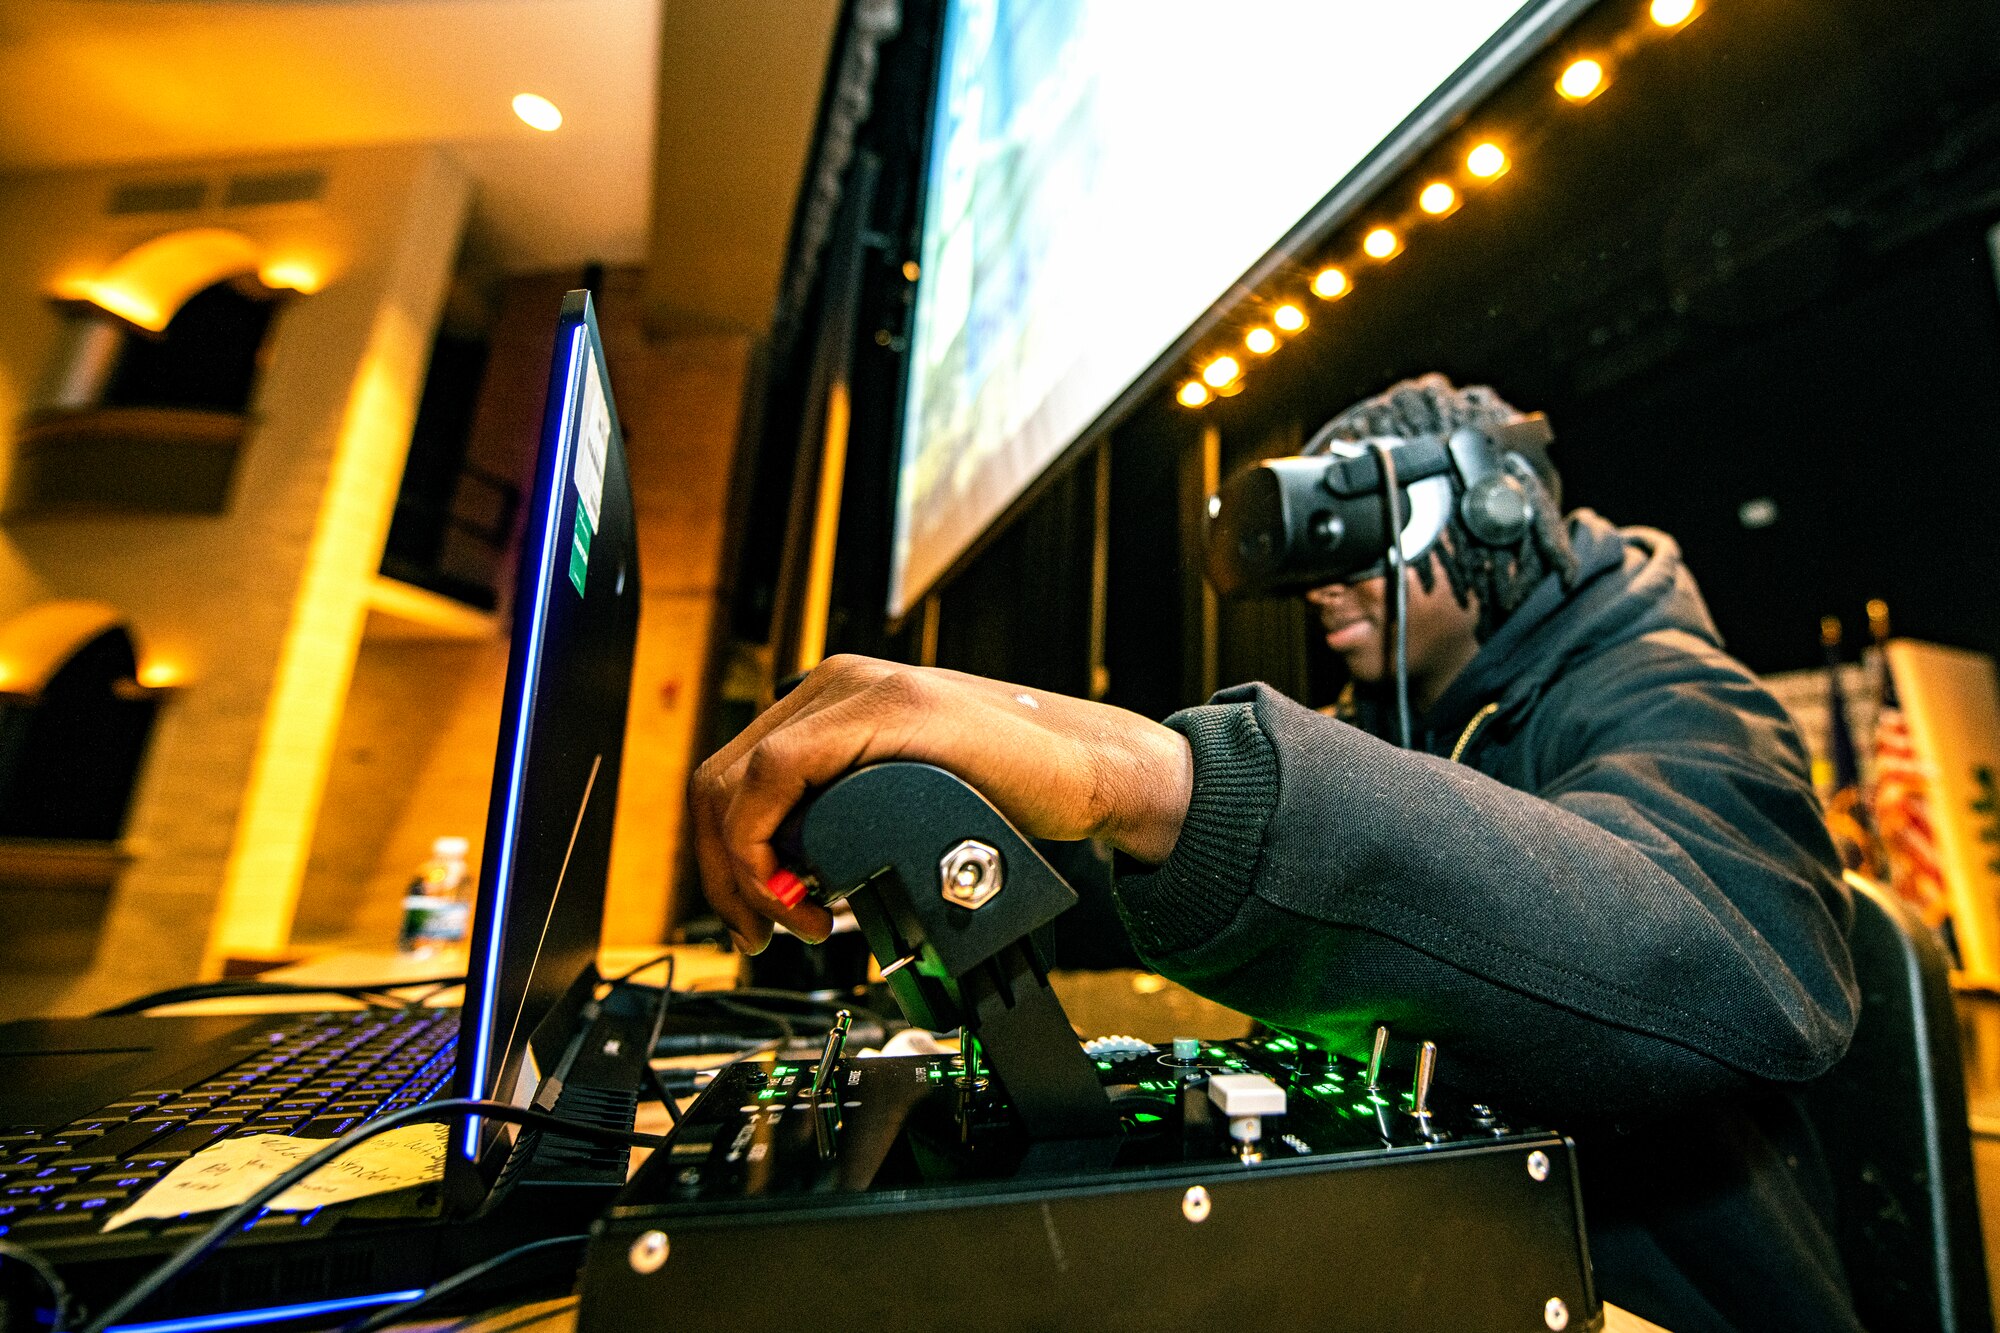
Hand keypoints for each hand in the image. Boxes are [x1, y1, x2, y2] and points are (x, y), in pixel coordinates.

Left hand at [689, 655, 1192, 953]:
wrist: (1092, 772)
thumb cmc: (1011, 793)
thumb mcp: (903, 803)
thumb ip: (846, 816)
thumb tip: (785, 874)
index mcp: (834, 704)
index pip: (732, 781)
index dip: (725, 860)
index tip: (756, 917)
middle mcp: (837, 685)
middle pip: (720, 783)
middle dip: (726, 876)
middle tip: (765, 932)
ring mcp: (860, 689)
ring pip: (736, 779)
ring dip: (745, 868)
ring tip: (796, 918)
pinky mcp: (890, 706)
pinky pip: (778, 768)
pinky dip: (767, 841)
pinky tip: (806, 888)